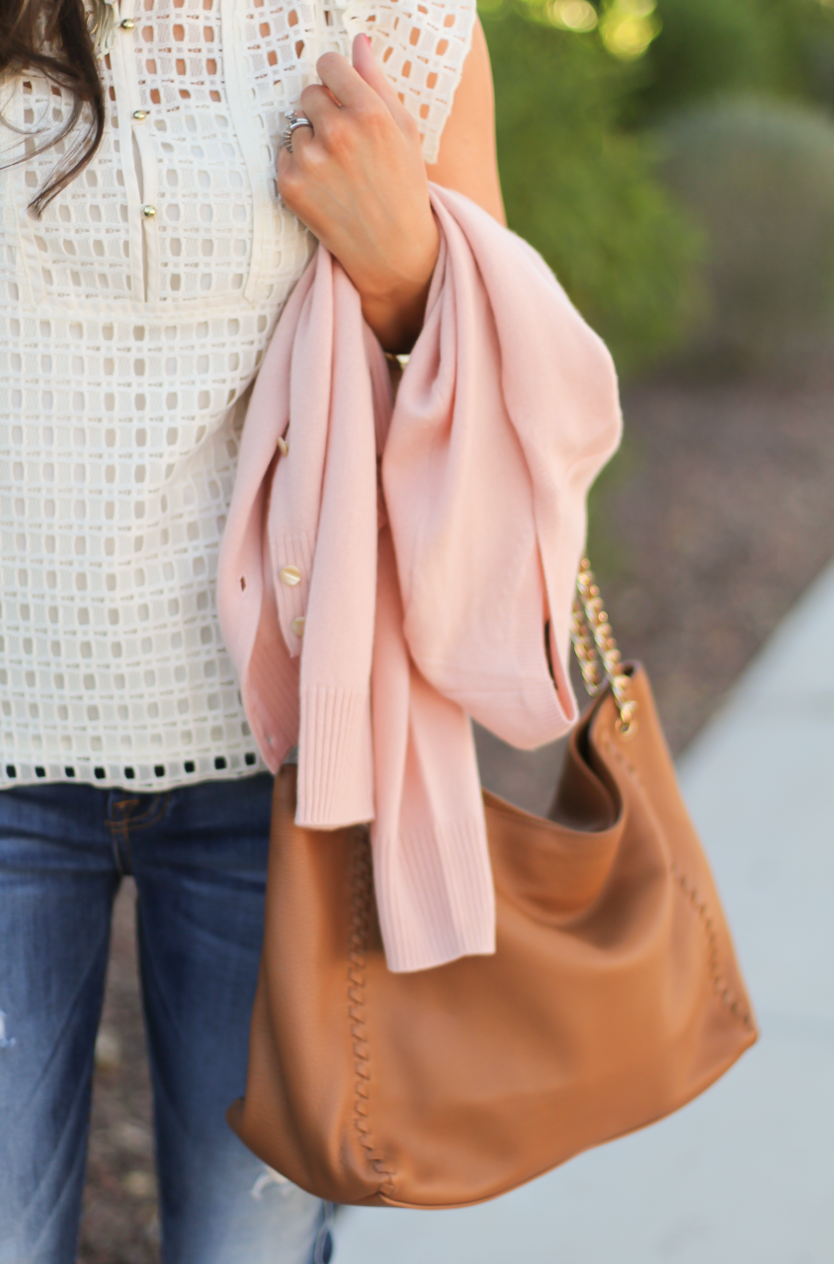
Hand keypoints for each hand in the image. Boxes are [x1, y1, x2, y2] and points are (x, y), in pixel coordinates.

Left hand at [276, 35, 439, 352]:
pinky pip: (284, 157)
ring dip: (311, 144)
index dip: (335, 79)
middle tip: (346, 145)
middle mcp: (338, 133)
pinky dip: (299, 169)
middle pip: (308, 94)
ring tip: (339, 174)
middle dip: (323, 112)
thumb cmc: (404, 188)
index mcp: (370, 112)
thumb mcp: (405, 132)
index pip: (329, 64)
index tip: (341, 95)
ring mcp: (312, 161)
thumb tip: (359, 42)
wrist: (393, 252)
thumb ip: (378, 83)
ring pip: (296, 128)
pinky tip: (325, 189)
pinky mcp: (291, 186)